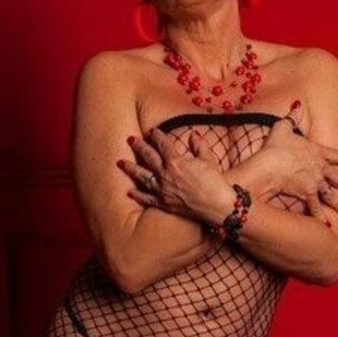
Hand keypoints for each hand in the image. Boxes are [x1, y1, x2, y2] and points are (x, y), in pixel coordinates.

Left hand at [117, 127, 233, 222]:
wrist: (216, 206)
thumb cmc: (215, 183)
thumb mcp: (208, 160)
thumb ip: (199, 146)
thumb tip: (193, 135)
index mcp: (176, 161)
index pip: (163, 144)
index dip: (156, 136)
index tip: (152, 131)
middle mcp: (165, 174)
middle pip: (148, 157)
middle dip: (138, 146)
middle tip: (130, 139)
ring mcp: (162, 190)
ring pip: (142, 176)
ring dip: (130, 168)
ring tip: (120, 162)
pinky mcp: (163, 203)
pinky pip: (146, 198)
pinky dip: (137, 194)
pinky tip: (129, 190)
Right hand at [254, 105, 337, 220]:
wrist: (270, 164)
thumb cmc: (275, 146)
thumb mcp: (283, 127)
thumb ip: (292, 116)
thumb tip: (297, 103)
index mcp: (317, 151)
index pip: (337, 156)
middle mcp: (320, 167)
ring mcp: (316, 181)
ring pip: (332, 195)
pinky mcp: (307, 194)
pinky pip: (316, 208)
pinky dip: (321, 217)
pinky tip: (328, 225)